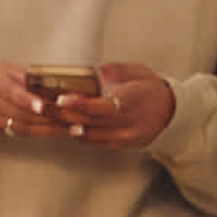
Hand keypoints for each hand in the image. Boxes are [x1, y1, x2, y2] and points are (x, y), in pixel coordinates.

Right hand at [0, 65, 71, 140]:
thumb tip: (53, 81)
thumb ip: (21, 76)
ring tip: (75, 129)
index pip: (10, 90)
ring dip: (50, 129)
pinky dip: (38, 134)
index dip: (28, 99)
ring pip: (22, 126)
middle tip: (79, 119)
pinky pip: (15, 133)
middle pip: (23, 111)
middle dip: (53, 116)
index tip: (46, 106)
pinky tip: (55, 133)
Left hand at [51, 63, 177, 149]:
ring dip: (69, 126)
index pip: (104, 106)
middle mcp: (132, 123)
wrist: (174, 112)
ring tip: (49, 116)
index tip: (62, 98)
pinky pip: (97, 143)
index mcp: (135, 101)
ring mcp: (129, 137)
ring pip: (91, 135)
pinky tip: (68, 126)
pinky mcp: (125, 145)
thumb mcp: (139, 72)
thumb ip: (118, 71)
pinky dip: (81, 134)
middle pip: (92, 122)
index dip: (81, 104)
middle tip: (43, 106)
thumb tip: (97, 71)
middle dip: (65, 114)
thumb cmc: (151, 88)